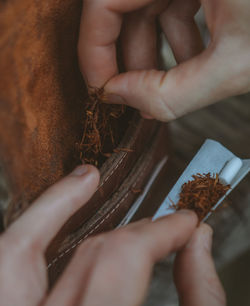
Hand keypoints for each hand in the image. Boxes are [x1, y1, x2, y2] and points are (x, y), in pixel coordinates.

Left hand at [0, 165, 226, 305]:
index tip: (186, 222)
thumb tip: (199, 244)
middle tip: (165, 224)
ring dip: (55, 208)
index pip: (124, 263)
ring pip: (16, 254)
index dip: (163, 232)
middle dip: (139, 234)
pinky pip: (8, 270)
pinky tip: (54, 212)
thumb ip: (202, 302)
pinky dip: (31, 234)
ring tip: (86, 180)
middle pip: (93, 260)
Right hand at [78, 0, 249, 120]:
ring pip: (147, 5)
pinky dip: (177, 33)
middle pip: (123, 6)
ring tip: (173, 82)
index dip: (94, 53)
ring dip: (155, 50)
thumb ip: (171, 93)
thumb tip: (121, 99)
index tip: (102, 91)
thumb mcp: (238, 65)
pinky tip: (196, 57)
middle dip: (128, 58)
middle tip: (137, 96)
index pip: (102, 2)